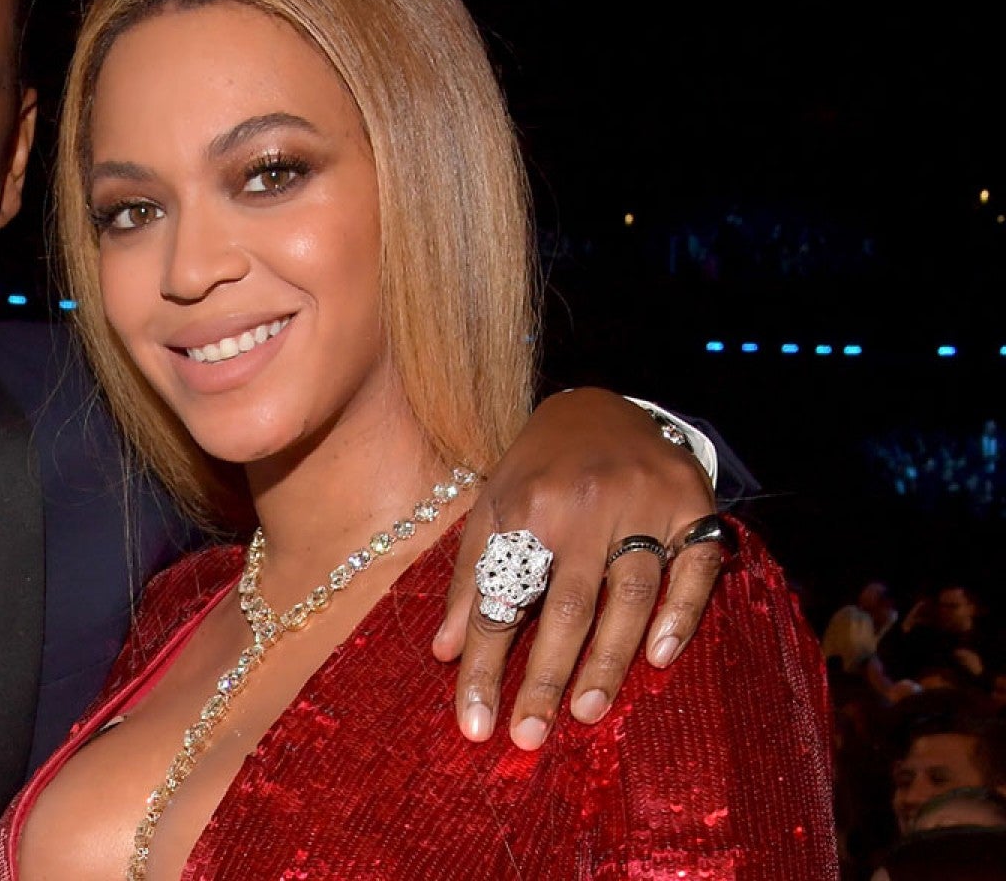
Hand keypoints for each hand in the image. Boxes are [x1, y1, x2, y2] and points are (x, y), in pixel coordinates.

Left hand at [431, 388, 717, 748]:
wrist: (603, 404)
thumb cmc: (538, 468)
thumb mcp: (490, 506)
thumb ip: (469, 576)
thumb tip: (445, 652)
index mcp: (526, 505)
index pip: (500, 598)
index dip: (484, 664)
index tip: (475, 723)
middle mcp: (584, 505)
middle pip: (565, 605)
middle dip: (543, 677)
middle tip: (529, 735)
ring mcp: (644, 503)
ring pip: (629, 594)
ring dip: (609, 660)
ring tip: (586, 711)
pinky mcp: (694, 505)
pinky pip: (693, 569)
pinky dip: (679, 615)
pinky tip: (660, 659)